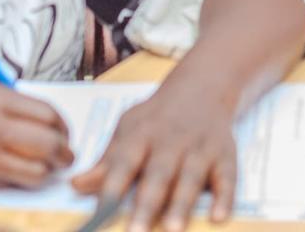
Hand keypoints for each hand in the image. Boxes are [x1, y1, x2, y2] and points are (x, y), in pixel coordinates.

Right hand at [0, 81, 71, 190]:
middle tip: (67, 156)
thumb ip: (6, 104)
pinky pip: (12, 183)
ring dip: (48, 171)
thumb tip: (41, 121)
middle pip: (48, 141)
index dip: (62, 125)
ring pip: (36, 168)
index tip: (65, 132)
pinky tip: (25, 178)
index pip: (46, 112)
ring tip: (50, 170)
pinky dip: (25, 182)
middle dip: (64, 151)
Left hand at [73, 78, 238, 230]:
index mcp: (142, 134)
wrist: (203, 86)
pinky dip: (225, 197)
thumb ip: (107, 161)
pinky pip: (228, 177)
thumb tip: (76, 185)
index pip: (124, 162)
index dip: (111, 189)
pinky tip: (219, 217)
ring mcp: (201, 147)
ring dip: (182, 203)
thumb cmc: (157, 118)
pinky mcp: (225, 154)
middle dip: (147, 203)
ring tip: (173, 229)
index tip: (100, 216)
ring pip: (191, 176)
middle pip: (158, 173)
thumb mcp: (128, 129)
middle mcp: (172, 140)